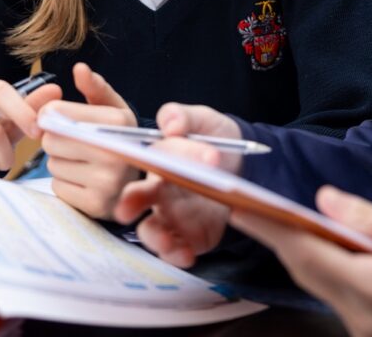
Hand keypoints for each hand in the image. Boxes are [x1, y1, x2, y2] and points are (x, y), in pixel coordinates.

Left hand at [40, 63, 138, 218]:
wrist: (140, 180)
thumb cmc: (119, 137)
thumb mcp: (113, 108)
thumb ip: (95, 87)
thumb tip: (79, 68)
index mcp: (117, 122)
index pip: (57, 114)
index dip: (50, 115)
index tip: (56, 117)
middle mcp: (115, 152)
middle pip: (51, 140)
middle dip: (56, 139)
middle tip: (74, 142)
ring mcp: (107, 183)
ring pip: (53, 165)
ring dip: (60, 161)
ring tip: (82, 160)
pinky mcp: (96, 205)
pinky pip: (58, 187)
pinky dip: (65, 183)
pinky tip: (83, 179)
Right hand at [114, 103, 242, 266]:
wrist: (245, 164)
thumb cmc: (215, 137)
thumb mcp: (204, 119)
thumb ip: (183, 116)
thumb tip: (171, 125)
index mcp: (159, 161)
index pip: (145, 164)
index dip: (136, 168)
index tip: (142, 176)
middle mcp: (160, 190)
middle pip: (136, 200)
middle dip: (129, 206)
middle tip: (126, 212)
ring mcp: (174, 215)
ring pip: (153, 231)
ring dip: (155, 238)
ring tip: (167, 242)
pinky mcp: (192, 236)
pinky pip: (179, 250)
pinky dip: (178, 256)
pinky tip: (188, 255)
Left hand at [230, 186, 371, 336]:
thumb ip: (369, 218)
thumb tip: (323, 199)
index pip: (307, 253)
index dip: (270, 228)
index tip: (241, 207)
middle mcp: (360, 314)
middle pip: (303, 269)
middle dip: (272, 236)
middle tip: (244, 206)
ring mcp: (362, 329)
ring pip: (312, 283)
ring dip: (290, 250)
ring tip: (265, 218)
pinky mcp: (366, 332)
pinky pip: (328, 293)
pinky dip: (312, 266)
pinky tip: (306, 244)